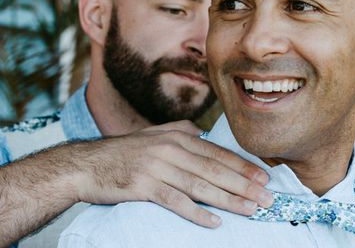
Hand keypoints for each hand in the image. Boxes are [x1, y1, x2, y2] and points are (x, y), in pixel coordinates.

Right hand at [70, 120, 272, 227]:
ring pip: (201, 186)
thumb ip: (181, 132)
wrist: (87, 165)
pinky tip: (214, 221)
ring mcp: (157, 167)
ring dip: (229, 199)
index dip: (243, 166)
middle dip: (244, 184)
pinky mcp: (144, 186)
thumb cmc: (124, 152)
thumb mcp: (155, 134)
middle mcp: (170, 149)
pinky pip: (176, 201)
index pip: (217, 153)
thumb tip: (205, 135)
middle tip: (267, 197)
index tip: (264, 178)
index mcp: (177, 136)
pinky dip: (197, 213)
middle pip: (214, 169)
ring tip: (251, 209)